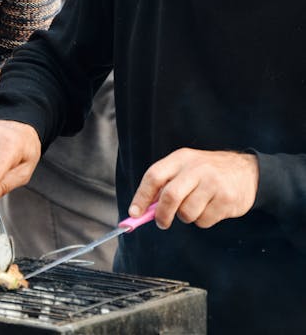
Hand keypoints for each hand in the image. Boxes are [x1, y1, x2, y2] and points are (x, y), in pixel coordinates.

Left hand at [129, 148, 258, 228]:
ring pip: (187, 213)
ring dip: (186, 217)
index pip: (154, 176)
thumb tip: (141, 210)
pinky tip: (211, 208)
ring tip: (196, 206)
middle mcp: (197, 168)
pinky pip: (204, 221)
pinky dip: (203, 220)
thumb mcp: (185, 169)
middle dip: (162, 214)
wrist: (248, 172)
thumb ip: (164, 186)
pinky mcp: (226, 199)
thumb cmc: (207, 173)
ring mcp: (213, 183)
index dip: (141, 196)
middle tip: (161, 223)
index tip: (134, 213)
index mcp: (181, 158)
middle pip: (170, 196)